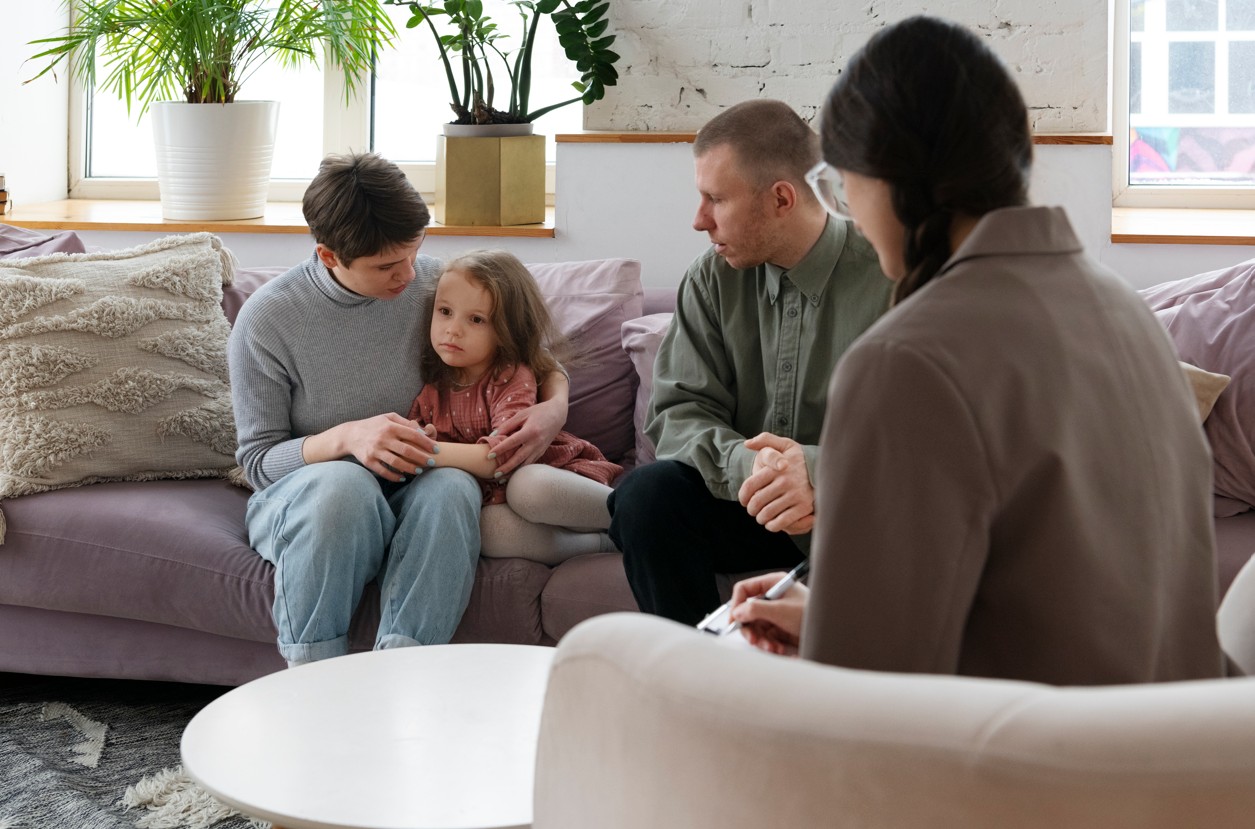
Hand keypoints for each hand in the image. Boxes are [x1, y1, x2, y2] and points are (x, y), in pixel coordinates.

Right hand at [317, 413, 436, 481]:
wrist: (350, 435)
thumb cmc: (374, 425)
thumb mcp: (388, 418)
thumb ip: (405, 422)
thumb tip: (423, 430)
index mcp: (390, 427)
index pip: (413, 435)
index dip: (427, 443)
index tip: (436, 449)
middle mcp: (383, 439)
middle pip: (407, 451)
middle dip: (422, 458)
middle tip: (432, 462)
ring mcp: (375, 451)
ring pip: (397, 463)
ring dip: (411, 468)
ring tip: (420, 471)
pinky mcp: (369, 461)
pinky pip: (384, 472)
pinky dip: (395, 476)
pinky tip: (403, 477)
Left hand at [489, 396, 565, 474]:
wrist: (557, 415)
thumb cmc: (538, 412)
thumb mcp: (522, 414)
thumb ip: (507, 425)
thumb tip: (493, 435)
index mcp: (530, 431)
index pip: (512, 442)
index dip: (500, 449)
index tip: (489, 455)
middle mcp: (536, 442)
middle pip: (519, 458)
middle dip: (506, 467)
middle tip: (495, 474)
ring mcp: (540, 449)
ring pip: (525, 464)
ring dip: (513, 472)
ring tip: (501, 479)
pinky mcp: (542, 452)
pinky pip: (530, 463)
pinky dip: (521, 469)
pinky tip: (512, 474)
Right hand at [728, 572, 808, 655]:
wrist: (834, 632)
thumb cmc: (813, 613)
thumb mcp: (781, 611)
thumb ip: (756, 610)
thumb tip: (737, 612)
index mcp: (773, 584)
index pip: (745, 590)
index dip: (737, 604)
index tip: (734, 621)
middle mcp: (773, 597)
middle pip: (748, 612)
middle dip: (750, 628)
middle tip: (753, 639)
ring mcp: (777, 613)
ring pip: (756, 627)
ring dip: (761, 640)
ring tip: (771, 647)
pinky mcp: (781, 628)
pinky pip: (766, 637)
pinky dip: (769, 644)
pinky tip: (779, 648)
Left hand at [737, 433, 814, 533]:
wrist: (825, 468)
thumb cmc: (799, 459)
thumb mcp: (785, 444)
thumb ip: (765, 440)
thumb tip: (747, 444)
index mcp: (777, 468)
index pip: (750, 485)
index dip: (742, 496)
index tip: (744, 501)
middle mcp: (785, 481)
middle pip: (757, 502)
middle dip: (751, 509)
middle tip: (753, 511)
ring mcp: (795, 494)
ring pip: (768, 513)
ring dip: (761, 518)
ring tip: (761, 517)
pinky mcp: (804, 507)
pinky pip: (782, 521)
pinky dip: (773, 525)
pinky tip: (771, 523)